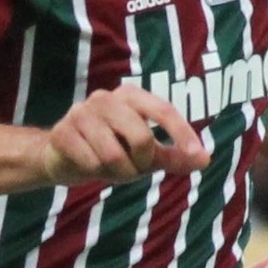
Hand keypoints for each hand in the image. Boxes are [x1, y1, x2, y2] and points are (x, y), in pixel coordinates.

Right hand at [41, 84, 209, 186]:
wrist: (64, 158)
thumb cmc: (111, 151)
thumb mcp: (146, 156)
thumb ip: (174, 156)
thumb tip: (205, 160)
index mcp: (129, 96)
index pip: (163, 110)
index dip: (182, 133)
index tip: (197, 154)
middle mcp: (105, 97)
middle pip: (141, 137)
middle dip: (141, 162)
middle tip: (132, 166)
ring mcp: (81, 112)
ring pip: (114, 155)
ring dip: (118, 171)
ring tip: (109, 166)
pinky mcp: (62, 131)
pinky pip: (91, 162)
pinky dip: (95, 172)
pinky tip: (88, 164)